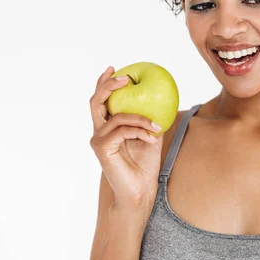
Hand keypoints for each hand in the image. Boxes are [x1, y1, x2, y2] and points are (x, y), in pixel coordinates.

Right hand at [89, 66, 164, 206]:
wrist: (140, 191)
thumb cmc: (145, 165)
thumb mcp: (151, 135)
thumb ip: (151, 118)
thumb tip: (164, 97)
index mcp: (108, 126)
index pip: (101, 100)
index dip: (104, 83)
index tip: (115, 68)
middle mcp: (99, 131)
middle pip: (96, 102)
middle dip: (108, 86)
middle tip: (125, 78)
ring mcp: (98, 140)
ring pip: (116, 116)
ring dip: (140, 118)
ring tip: (157, 126)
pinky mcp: (101, 149)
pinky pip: (121, 130)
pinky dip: (139, 130)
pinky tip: (152, 136)